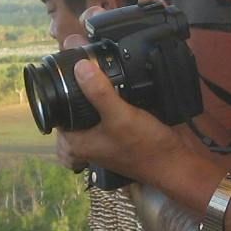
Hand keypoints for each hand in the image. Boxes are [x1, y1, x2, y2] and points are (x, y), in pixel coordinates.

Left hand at [55, 56, 183, 182]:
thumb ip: (99, 92)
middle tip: (86, 70)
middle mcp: (86, 144)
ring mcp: (101, 141)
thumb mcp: (120, 116)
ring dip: (92, 98)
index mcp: (76, 144)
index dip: (62, 89)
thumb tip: (79, 66)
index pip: (56, 112)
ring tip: (99, 79)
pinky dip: (107, 104)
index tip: (71, 68)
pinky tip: (117, 92)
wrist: (174, 163)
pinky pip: (104, 117)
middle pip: (71, 112)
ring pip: (87, 114)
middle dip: (76, 92)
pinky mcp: (117, 137)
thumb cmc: (145, 146)